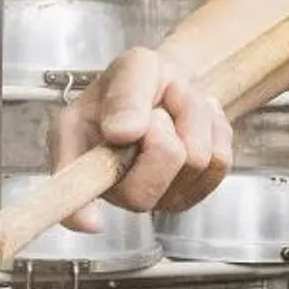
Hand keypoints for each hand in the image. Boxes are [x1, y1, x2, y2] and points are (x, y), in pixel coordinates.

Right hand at [55, 47, 233, 228]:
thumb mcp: (131, 67)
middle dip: (163, 134)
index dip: (77, 214)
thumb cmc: (140, 81)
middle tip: (157, 108)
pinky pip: (219, 164)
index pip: (69, 198)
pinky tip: (191, 121)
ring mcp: (152, 196)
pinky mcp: (189, 195)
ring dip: (192, 117)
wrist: (172, 84)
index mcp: (78, 152)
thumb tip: (121, 132)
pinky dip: (213, 129)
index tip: (91, 221)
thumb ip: (124, 94)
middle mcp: (110, 185)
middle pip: (142, 191)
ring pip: (192, 164)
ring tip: (174, 105)